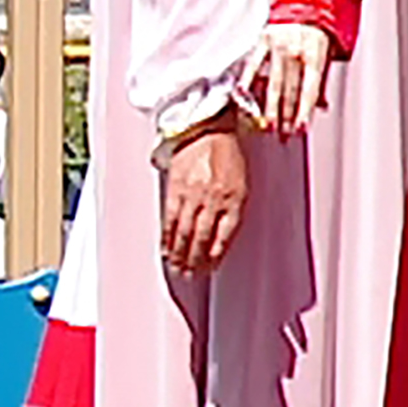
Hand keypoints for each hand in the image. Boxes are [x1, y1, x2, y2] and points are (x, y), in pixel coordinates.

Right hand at [158, 126, 249, 274]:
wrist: (206, 131)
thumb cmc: (228, 158)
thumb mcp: (242, 184)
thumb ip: (233, 210)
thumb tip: (220, 239)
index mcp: (234, 198)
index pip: (224, 235)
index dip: (215, 254)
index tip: (210, 268)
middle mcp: (213, 199)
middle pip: (201, 237)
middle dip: (194, 259)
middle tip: (190, 275)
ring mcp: (192, 194)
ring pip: (183, 231)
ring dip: (179, 253)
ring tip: (177, 269)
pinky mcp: (174, 189)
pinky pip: (169, 218)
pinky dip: (167, 237)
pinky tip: (165, 249)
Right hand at [250, 25, 335, 132]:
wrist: (305, 5)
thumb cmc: (315, 36)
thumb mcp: (325, 56)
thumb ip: (319, 82)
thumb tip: (320, 107)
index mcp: (315, 56)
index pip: (309, 90)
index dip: (304, 111)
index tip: (300, 129)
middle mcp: (296, 52)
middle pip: (291, 90)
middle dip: (287, 115)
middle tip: (283, 135)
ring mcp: (278, 46)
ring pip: (272, 82)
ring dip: (270, 106)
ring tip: (268, 125)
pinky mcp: (262, 40)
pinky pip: (252, 64)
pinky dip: (247, 80)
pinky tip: (243, 96)